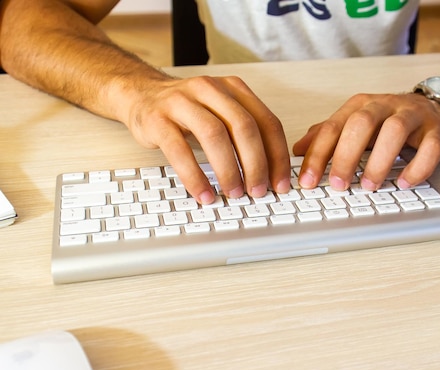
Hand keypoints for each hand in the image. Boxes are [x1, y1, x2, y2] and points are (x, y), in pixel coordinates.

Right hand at [122, 75, 291, 203]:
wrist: (141, 94)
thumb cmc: (188, 110)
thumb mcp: (221, 112)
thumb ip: (244, 134)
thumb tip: (270, 174)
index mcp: (234, 89)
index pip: (267, 122)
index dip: (278, 156)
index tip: (281, 183)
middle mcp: (210, 89)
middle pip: (244, 127)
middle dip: (256, 164)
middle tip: (259, 191)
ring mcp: (182, 102)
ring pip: (214, 136)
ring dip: (228, 170)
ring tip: (234, 193)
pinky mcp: (158, 119)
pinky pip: (180, 151)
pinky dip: (195, 176)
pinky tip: (204, 194)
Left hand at [292, 92, 439, 190]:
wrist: (436, 108)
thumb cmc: (390, 120)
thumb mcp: (355, 124)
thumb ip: (328, 135)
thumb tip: (297, 150)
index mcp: (360, 106)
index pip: (333, 127)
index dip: (318, 155)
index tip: (308, 181)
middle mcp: (385, 105)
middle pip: (361, 123)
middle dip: (346, 155)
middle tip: (338, 184)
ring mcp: (413, 115)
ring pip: (394, 130)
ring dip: (379, 160)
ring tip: (370, 186)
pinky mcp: (437, 130)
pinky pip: (429, 147)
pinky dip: (417, 167)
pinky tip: (404, 183)